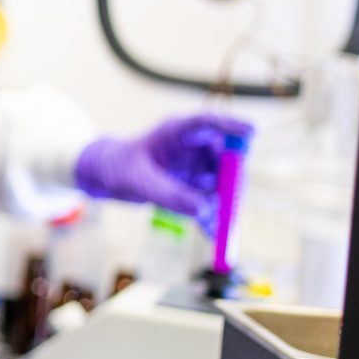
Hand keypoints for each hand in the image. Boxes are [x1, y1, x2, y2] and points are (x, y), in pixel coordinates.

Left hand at [75, 113, 253, 227]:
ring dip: (221, 204)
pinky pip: (210, 203)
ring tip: (212, 224)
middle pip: (225, 159)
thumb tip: (204, 209)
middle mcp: (194, 147)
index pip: (208, 123)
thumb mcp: (138, 181)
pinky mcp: (196, 188)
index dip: (231, 125)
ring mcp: (198, 167)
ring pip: (222, 184)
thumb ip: (169, 193)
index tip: (252, 131)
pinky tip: (211, 235)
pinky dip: (211, 218)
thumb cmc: (118, 167)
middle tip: (231, 202)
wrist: (107, 177)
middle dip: (232, 180)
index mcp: (177, 132)